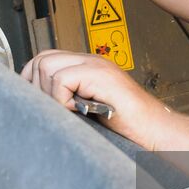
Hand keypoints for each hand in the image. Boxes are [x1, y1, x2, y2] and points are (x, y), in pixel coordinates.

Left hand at [21, 49, 170, 149]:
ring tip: (66, 110)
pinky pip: (62, 79)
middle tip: (50, 109)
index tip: (34, 102)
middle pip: (42, 58)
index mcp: (86, 66)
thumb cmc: (128, 126)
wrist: (156, 130)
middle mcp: (90, 61)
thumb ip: (67, 99)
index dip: (32, 80)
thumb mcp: (88, 109)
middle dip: (35, 86)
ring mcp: (96, 65)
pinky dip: (61, 98)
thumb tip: (37, 106)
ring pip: (48, 66)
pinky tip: (76, 111)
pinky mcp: (101, 75)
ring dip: (49, 93)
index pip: (45, 58)